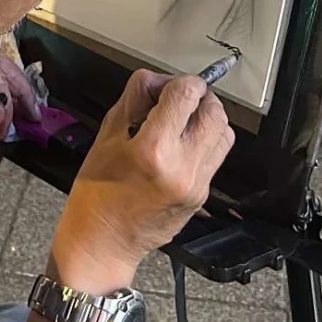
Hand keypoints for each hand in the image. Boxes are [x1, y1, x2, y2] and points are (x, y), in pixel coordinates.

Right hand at [50, 69, 233, 288]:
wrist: (105, 241)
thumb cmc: (97, 192)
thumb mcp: (107, 135)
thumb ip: (134, 99)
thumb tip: (156, 80)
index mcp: (154, 149)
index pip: (187, 94)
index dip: (179, 81)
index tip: (167, 85)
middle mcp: (182, 167)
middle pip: (214, 111)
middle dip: (198, 97)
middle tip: (177, 99)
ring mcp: (197, 184)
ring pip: (224, 133)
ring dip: (207, 118)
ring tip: (182, 121)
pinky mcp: (202, 195)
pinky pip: (216, 156)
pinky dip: (205, 140)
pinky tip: (182, 143)